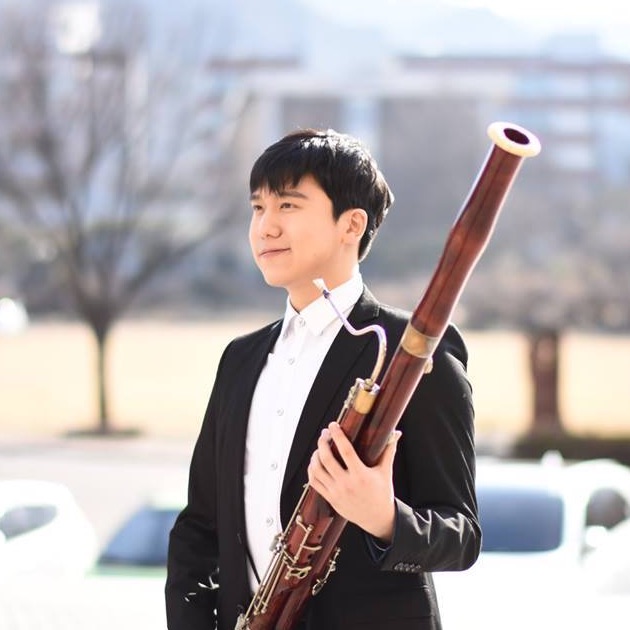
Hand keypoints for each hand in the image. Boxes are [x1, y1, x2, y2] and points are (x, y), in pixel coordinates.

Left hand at [307, 421, 400, 542]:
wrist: (378, 518)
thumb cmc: (382, 494)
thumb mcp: (386, 472)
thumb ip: (389, 451)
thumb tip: (395, 433)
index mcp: (361, 475)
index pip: (346, 451)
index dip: (338, 436)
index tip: (333, 425)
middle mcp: (347, 484)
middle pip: (327, 459)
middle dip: (323, 442)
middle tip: (325, 434)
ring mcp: (337, 492)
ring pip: (317, 470)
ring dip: (315, 456)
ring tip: (319, 448)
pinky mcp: (331, 498)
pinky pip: (314, 483)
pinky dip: (311, 470)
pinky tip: (315, 463)